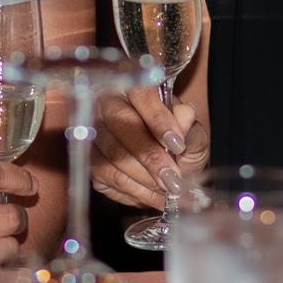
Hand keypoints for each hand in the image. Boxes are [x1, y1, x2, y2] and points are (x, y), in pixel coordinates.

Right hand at [91, 90, 208, 208]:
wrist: (166, 165)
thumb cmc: (178, 143)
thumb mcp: (193, 135)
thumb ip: (190, 128)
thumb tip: (186, 115)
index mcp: (136, 87)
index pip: (143, 95)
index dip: (159, 120)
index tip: (178, 145)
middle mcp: (107, 103)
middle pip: (121, 123)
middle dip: (149, 156)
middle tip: (172, 179)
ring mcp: (93, 131)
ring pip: (111, 153)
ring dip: (142, 177)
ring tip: (167, 192)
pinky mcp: (89, 159)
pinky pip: (105, 176)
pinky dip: (132, 190)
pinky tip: (152, 196)